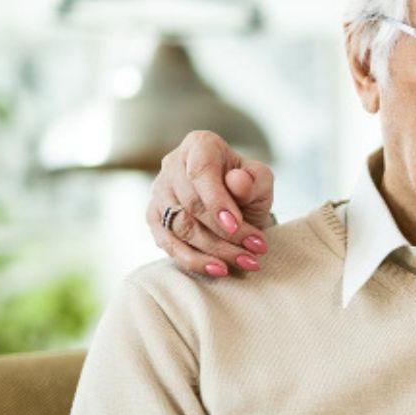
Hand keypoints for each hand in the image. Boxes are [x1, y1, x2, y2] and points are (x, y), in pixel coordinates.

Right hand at [147, 130, 275, 278]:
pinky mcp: (155, 219)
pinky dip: (195, 261)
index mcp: (200, 145)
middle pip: (191, 204)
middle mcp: (173, 164)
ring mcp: (159, 192)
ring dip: (215, 250)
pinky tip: (220, 269)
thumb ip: (254, 180)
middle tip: (255, 249)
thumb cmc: (248, 187)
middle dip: (225, 232)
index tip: (236, 225)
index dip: (217, 200)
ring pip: (181, 227)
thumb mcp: (260, 180)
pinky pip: (169, 244)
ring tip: (247, 261)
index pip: (201, 171)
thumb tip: (237, 182)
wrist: (235, 205)